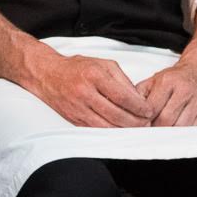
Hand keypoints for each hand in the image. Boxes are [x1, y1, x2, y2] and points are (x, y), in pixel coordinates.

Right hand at [27, 49, 156, 127]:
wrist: (47, 74)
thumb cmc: (76, 68)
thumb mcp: (103, 64)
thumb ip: (122, 80)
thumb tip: (138, 98)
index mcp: (94, 76)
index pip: (122, 96)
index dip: (139, 107)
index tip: (148, 111)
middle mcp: (85, 93)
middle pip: (116, 115)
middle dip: (135, 122)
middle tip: (147, 124)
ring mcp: (78, 108)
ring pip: (106, 126)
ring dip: (124, 130)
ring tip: (136, 129)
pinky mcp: (74, 119)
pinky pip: (96, 130)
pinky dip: (110, 132)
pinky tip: (120, 131)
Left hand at [136, 56, 196, 127]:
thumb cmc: (177, 77)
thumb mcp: (155, 79)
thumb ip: (140, 93)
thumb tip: (129, 111)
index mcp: (169, 81)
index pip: (152, 108)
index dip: (144, 120)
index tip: (140, 124)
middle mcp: (185, 91)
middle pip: (166, 120)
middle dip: (155, 128)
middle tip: (149, 131)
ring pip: (179, 128)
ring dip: (168, 133)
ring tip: (162, 130)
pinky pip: (192, 130)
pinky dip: (182, 133)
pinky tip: (176, 129)